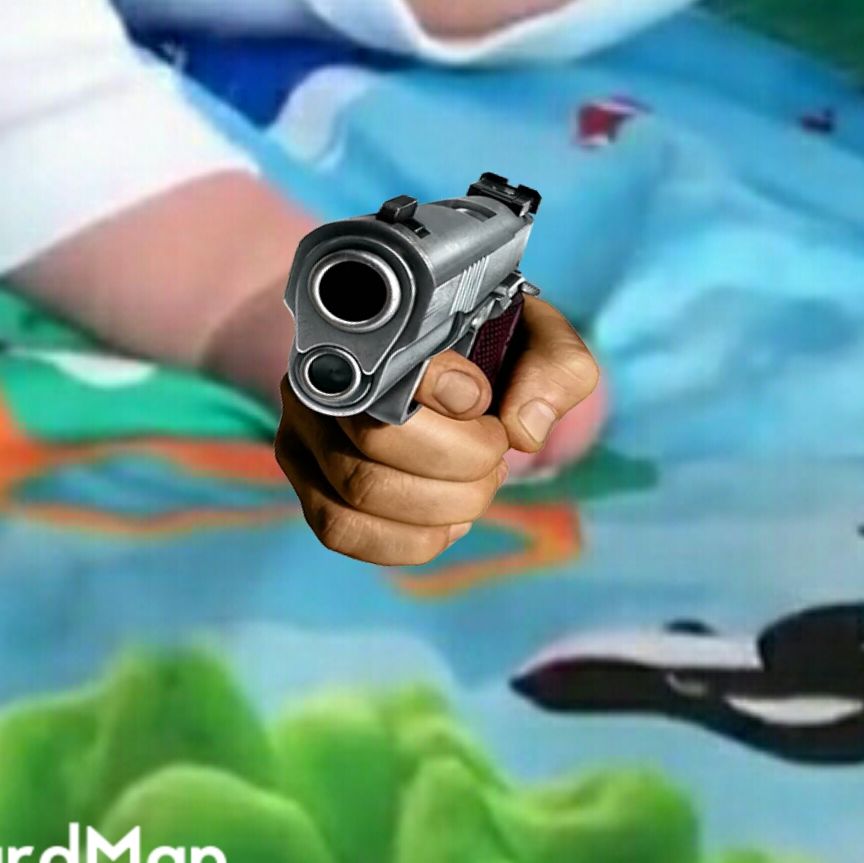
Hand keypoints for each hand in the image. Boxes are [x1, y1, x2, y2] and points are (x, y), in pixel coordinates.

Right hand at [273, 294, 602, 567]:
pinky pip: (340, 530)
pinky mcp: (310, 484)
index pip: (391, 358)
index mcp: (376, 323)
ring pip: (357, 492)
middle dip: (459, 462)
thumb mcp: (541, 340)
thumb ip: (556, 367)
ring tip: (477, 487)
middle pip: (377, 440)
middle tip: (494, 454)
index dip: (447, 389)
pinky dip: (406, 540)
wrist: (465, 370)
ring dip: (438, 506)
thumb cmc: (496, 349)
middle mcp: (327, 374)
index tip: (482, 397)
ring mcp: (307, 432)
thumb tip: (524, 430)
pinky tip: (447, 523)